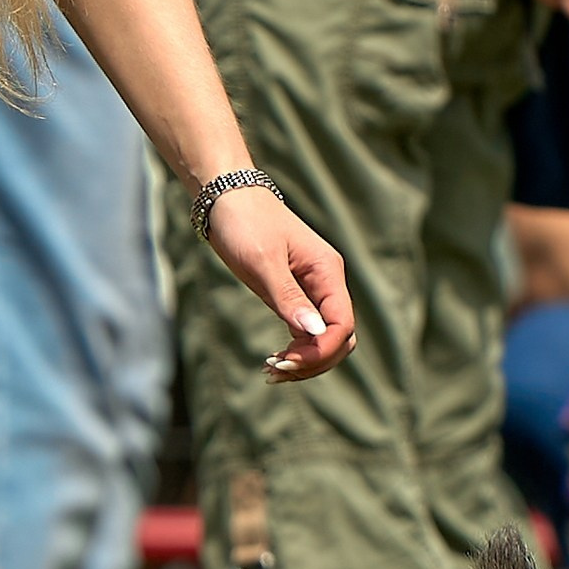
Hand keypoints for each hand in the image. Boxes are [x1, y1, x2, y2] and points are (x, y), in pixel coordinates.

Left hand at [201, 183, 356, 382]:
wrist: (226, 197)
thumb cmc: (244, 222)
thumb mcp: (263, 262)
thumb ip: (288, 298)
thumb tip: (315, 333)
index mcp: (327, 271)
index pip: (342, 324)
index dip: (321, 350)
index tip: (287, 362)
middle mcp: (327, 282)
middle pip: (339, 337)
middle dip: (314, 360)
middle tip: (275, 370)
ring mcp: (313, 289)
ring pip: (324, 338)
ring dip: (304, 360)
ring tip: (270, 371)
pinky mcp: (296, 294)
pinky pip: (306, 332)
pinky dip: (294, 350)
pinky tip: (271, 360)